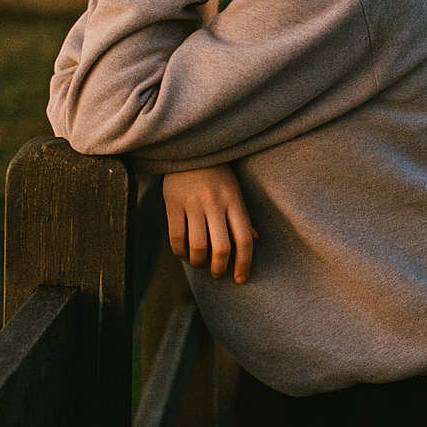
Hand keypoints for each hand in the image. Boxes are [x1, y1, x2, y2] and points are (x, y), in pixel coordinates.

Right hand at [162, 164, 257, 283]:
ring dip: (199, 262)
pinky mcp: (173, 202)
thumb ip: (243, 216)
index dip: (244, 263)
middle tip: (218, 274)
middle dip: (220, 268)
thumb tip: (253, 241)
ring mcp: (193, 203)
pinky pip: (176, 237)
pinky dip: (180, 252)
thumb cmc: (216, 173)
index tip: (241, 279)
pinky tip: (184, 253)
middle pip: (221, 247)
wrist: (189, 148)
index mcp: (234, 200)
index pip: (244, 239)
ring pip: (197, 246)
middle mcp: (215, 203)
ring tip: (200, 263)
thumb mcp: (234, 190)